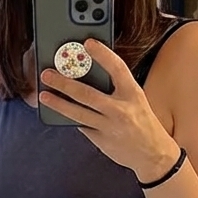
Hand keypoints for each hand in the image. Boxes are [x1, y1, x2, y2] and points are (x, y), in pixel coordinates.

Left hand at [39, 38, 182, 182]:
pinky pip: (82, 126)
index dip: (102, 54)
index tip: (87, 43)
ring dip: (58, 104)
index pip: (117, 68)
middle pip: (87, 94)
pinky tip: (59, 112)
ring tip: (44, 96)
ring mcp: (109, 127)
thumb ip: (117, 88)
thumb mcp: (136, 100)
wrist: (153, 154)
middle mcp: (121, 110)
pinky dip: (71, 119)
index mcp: (132, 94)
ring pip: (78, 113)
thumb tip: (88, 74)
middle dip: (64, 83)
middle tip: (47, 74)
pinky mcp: (101, 141)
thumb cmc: (143, 122)